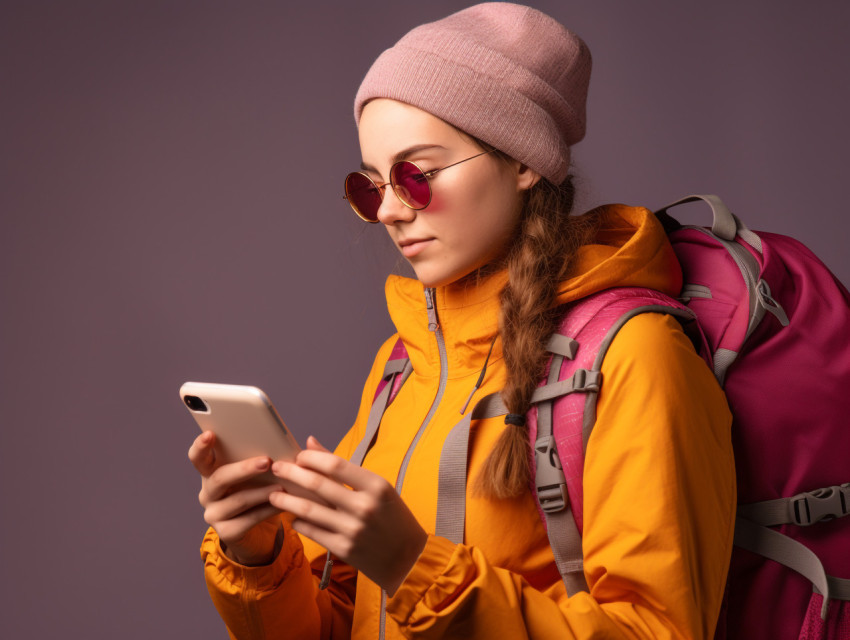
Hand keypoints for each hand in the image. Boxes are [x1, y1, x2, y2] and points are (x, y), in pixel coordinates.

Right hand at [188, 431, 284, 565]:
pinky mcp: (226, 533)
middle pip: (219, 478)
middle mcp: (207, 493)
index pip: (198, 457)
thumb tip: (283, 443)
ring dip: (261, 492)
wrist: (261, 531)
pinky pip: (248, 520)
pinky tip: (281, 505)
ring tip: (281, 486)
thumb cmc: (259, 491)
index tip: (210, 434)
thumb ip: (261, 457)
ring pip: (237, 500)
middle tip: (267, 461)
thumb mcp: (258, 474)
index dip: (201, 446)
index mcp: (211, 472)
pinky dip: (267, 510)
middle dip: (244, 468)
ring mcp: (214, 514)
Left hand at [270, 436, 427, 595]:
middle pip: (318, 484)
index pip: (335, 465)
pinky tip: (293, 516)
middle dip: (291, 474)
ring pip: (309, 510)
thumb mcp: (376, 487)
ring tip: (273, 494)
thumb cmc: (392, 516)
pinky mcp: (344, 549)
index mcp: (376, 485)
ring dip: (287, 500)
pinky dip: (299, 522)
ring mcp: (353, 529)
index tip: (299, 456)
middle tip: (276, 468)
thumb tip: (311, 441)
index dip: (312, 458)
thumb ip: (342, 466)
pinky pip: (312, 531)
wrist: (408, 558)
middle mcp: (364, 506)